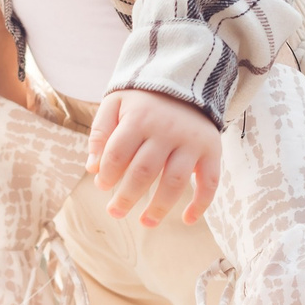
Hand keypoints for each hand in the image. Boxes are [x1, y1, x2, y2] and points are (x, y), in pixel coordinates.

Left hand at [88, 88, 220, 226]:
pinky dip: (201, 204)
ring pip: (175, 181)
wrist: (187, 81)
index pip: (118, 153)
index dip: (107, 174)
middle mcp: (167, 130)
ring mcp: (191, 141)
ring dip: (159, 207)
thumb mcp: (115, 103)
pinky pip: (210, 181)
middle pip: (144, 172)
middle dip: (127, 197)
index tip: (103, 186)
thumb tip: (92, 168)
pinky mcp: (211, 150)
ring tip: (146, 222)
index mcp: (140, 118)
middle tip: (115, 212)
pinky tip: (187, 219)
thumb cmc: (144, 100)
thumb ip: (101, 132)